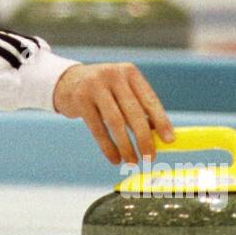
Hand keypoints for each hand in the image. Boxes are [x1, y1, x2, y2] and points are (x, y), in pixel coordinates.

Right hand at [52, 63, 174, 164]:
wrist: (66, 81)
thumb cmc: (102, 91)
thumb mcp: (121, 92)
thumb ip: (139, 110)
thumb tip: (160, 138)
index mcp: (129, 72)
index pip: (149, 99)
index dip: (161, 121)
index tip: (169, 140)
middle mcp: (113, 75)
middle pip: (133, 112)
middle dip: (144, 138)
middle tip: (149, 158)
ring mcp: (94, 86)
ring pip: (115, 122)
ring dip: (126, 146)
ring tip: (132, 161)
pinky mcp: (80, 99)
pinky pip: (97, 128)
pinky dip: (108, 147)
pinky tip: (114, 158)